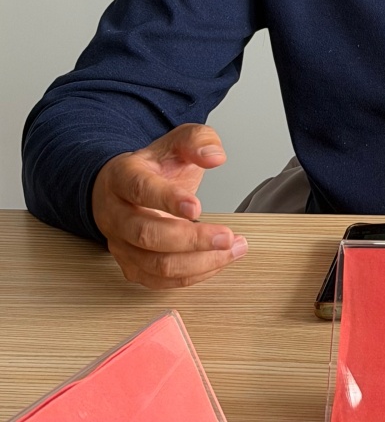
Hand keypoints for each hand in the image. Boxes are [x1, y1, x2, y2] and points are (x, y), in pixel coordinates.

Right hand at [91, 123, 247, 288]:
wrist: (127, 187)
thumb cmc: (155, 166)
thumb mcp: (178, 141)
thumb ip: (199, 141)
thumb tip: (216, 156)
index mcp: (123, 177)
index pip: (141, 189)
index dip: (167, 200)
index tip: (197, 207)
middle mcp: (116, 213)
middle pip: (147, 234)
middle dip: (192, 240)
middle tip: (227, 237)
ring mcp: (120, 243)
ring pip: (154, 264)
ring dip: (197, 262)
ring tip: (232, 250)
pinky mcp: (130, 265)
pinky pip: (158, 280)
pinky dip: (191, 275)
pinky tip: (217, 261)